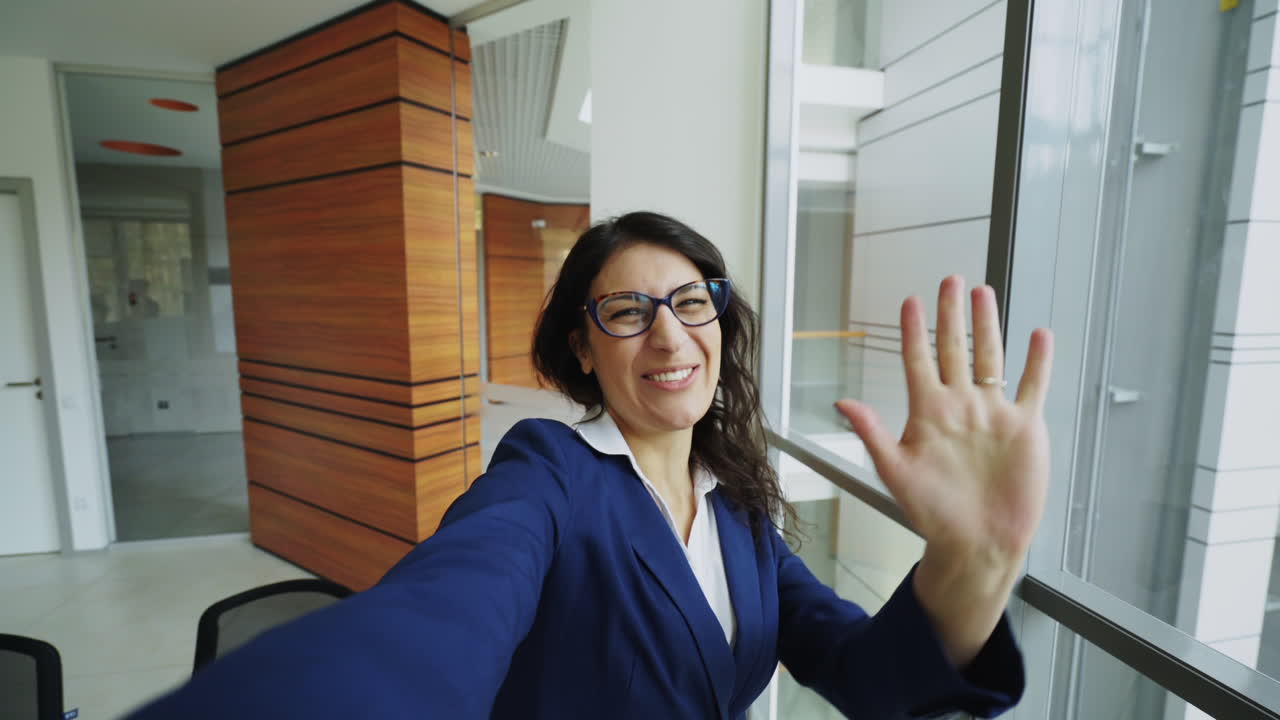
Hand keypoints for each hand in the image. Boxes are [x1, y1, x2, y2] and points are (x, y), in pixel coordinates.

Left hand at [834, 275, 1052, 664]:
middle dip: (951, 314)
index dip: (914, 331)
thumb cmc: (932, 513)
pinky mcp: (1024, 427)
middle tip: (950, 279)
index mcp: (927, 413)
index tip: (909, 301)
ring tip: (984, 293)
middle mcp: (959, 406)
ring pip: (990, 358)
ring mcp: (992, 414)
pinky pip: (1032, 386)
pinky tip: (1038, 336)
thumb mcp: (896, 472)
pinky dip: (1037, 362)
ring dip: (988, 326)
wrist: (977, 543)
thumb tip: (842, 402)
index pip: (918, 361)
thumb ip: (873, 434)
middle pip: (955, 349)